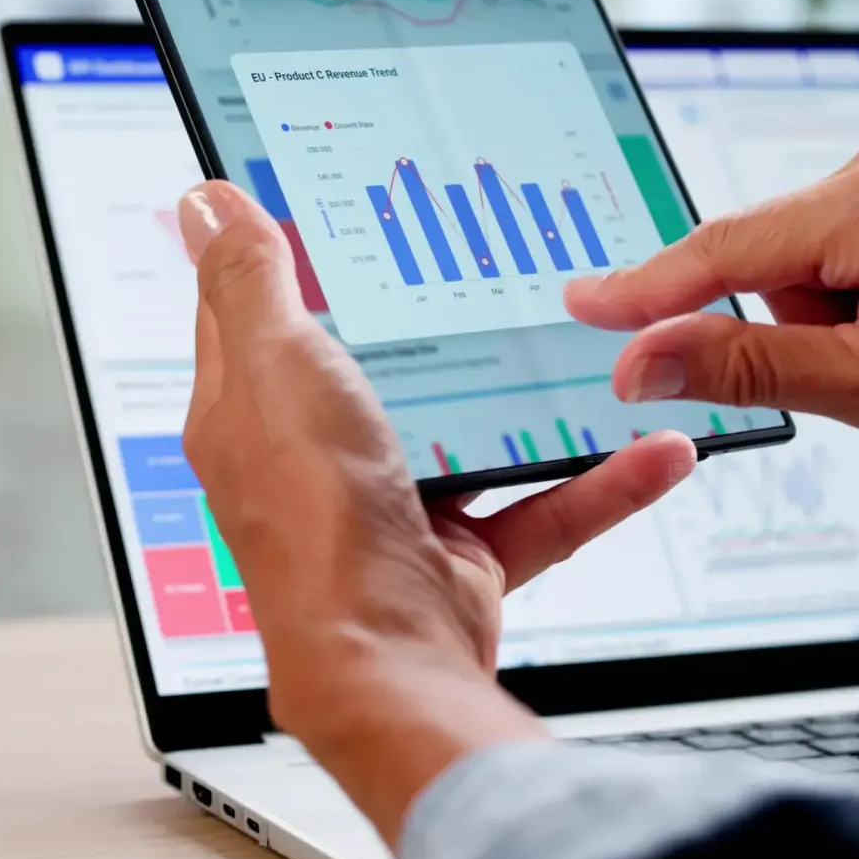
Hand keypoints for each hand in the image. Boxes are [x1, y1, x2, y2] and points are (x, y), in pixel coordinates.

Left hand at [176, 180, 695, 843]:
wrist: (387, 662)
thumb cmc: (314, 523)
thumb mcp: (277, 367)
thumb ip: (250, 285)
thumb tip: (205, 204)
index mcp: (254, 410)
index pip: (259, 310)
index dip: (287, 249)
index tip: (339, 197)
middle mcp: (320, 458)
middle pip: (377, 362)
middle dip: (434, 313)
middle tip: (489, 252)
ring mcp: (395, 506)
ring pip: (473, 431)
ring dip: (536, 395)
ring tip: (592, 345)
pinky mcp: (461, 554)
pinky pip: (544, 506)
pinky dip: (602, 480)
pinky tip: (653, 448)